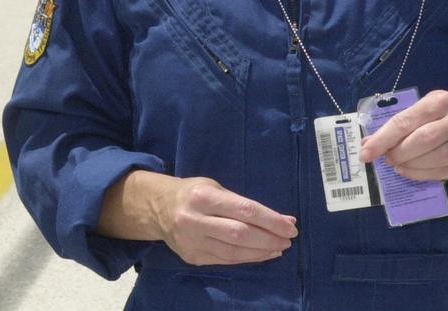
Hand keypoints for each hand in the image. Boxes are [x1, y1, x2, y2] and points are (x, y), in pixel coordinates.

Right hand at [156, 177, 296, 265]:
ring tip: (278, 248)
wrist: (156, 207)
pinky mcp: (192, 257)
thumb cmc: (192, 193)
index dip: (271, 220)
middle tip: (288, 240)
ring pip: (234, 251)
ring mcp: (192, 241)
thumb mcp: (214, 188)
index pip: (244, 210)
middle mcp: (195, 220)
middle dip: (269, 238)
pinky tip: (261, 254)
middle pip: (240, 234)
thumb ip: (244, 204)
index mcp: (202, 197)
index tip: (290, 226)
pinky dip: (247, 258)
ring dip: (261, 252)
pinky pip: (225, 260)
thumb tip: (283, 220)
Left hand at [359, 89, 447, 181]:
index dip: (383, 138)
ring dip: (410, 164)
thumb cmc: (438, 122)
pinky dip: (420, 173)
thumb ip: (395, 127)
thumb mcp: (419, 116)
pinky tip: (408, 171)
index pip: (406, 120)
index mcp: (440, 100)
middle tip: (386, 159)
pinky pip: (442, 171)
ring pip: (436, 157)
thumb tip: (366, 144)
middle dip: (399, 152)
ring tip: (397, 165)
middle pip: (423, 138)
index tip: (366, 153)